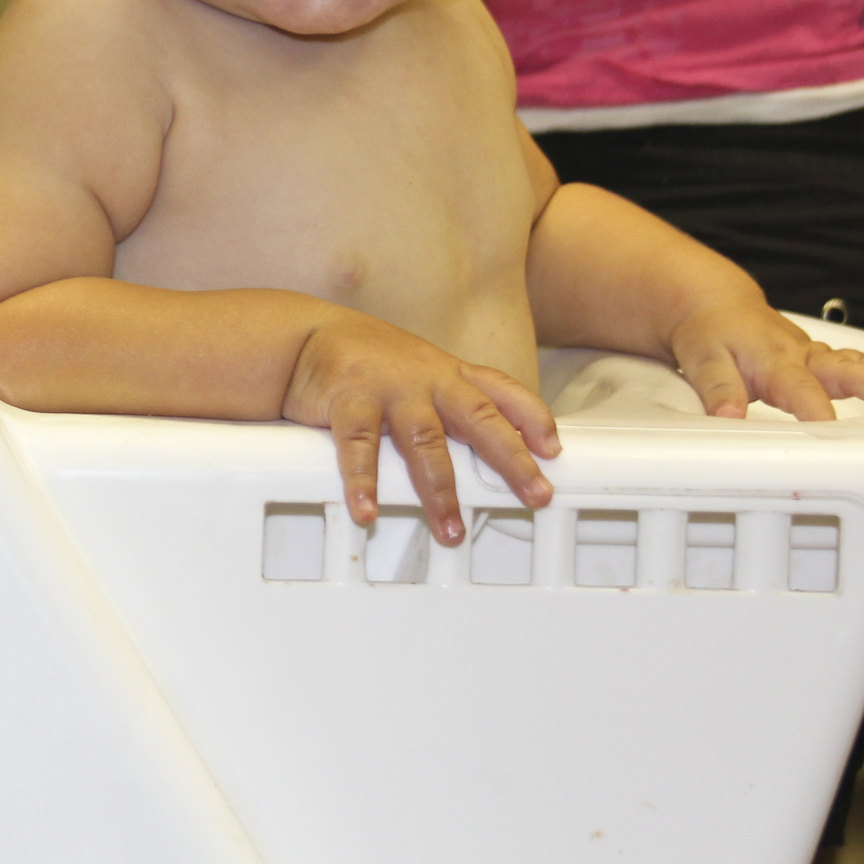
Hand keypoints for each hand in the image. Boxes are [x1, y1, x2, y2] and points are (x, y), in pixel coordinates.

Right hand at [281, 312, 559, 543]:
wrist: (310, 334)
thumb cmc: (372, 360)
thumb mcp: (423, 370)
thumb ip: (455, 401)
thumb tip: (498, 447)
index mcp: (449, 373)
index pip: (502, 391)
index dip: (532, 417)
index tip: (553, 449)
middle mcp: (427, 379)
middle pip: (479, 419)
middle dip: (511, 460)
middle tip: (536, 496)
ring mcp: (390, 389)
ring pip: (424, 441)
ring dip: (439, 489)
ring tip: (450, 529)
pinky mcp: (349, 399)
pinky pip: (357, 446)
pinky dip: (363, 481)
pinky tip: (367, 510)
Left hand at [666, 297, 863, 420]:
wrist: (715, 306)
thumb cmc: (711, 334)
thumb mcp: (702, 362)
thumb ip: (718, 390)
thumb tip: (727, 417)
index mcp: (773, 361)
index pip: (799, 391)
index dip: (815, 412)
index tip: (831, 430)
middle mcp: (802, 355)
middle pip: (845, 370)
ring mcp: (817, 355)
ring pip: (862, 363)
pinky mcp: (825, 357)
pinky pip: (862, 362)